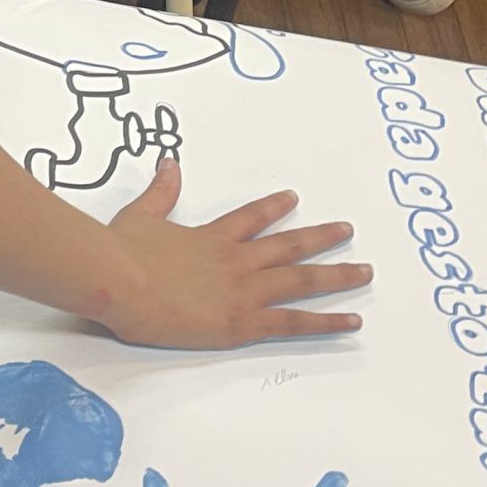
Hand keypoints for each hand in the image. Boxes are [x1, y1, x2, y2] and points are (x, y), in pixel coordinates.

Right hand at [100, 159, 367, 350]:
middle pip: (289, 245)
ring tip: (365, 271)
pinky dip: (327, 322)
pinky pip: (295, 322)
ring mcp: (244, 291)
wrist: (121, 281)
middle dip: (321, 237)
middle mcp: (236, 261)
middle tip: (348, 231)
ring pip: (302, 280)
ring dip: (337, 275)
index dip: (274, 207)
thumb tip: (169, 163)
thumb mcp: (140, 215)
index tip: (293, 198)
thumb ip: (160, 192)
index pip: (251, 218)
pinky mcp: (243, 323)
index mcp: (211, 238)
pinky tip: (352, 323)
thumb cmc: (122, 254)